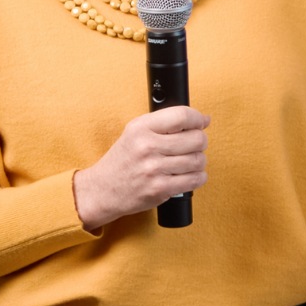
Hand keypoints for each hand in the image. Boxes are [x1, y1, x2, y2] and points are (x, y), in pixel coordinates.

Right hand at [72, 106, 209, 229]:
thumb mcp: (136, 132)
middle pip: (196, 139)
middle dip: (201, 141)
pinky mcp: (160, 189)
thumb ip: (165, 123)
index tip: (201, 123)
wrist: (102, 190)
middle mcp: (147, 147)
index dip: (198, 118)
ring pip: (198, 160)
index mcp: (141, 128)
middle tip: (194, 145)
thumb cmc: (124, 159)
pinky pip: (195, 180)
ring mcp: (154, 169)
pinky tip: (190, 174)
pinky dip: (198, 177)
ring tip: (189, 161)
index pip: (182, 116)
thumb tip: (204, 120)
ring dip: (199, 161)